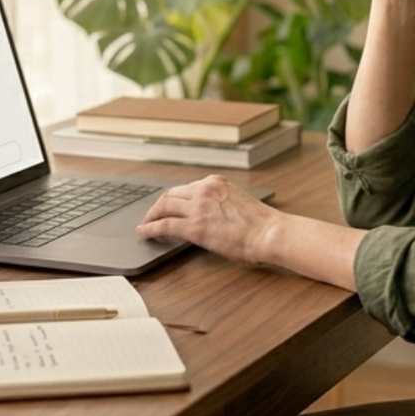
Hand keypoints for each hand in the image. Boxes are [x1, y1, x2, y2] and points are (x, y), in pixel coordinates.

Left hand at [137, 175, 283, 264]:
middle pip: (170, 195)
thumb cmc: (261, 224)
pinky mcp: (194, 226)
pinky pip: (164, 225)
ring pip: (164, 207)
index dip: (173, 200)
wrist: (269, 233)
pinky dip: (150, 228)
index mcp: (215, 182)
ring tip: (145, 225)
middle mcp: (204, 189)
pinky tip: (144, 233)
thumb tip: (207, 217)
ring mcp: (198, 206)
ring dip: (151, 216)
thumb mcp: (237, 203)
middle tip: (151, 216)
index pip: (186, 188)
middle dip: (158, 206)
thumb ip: (219, 204)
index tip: (167, 207)